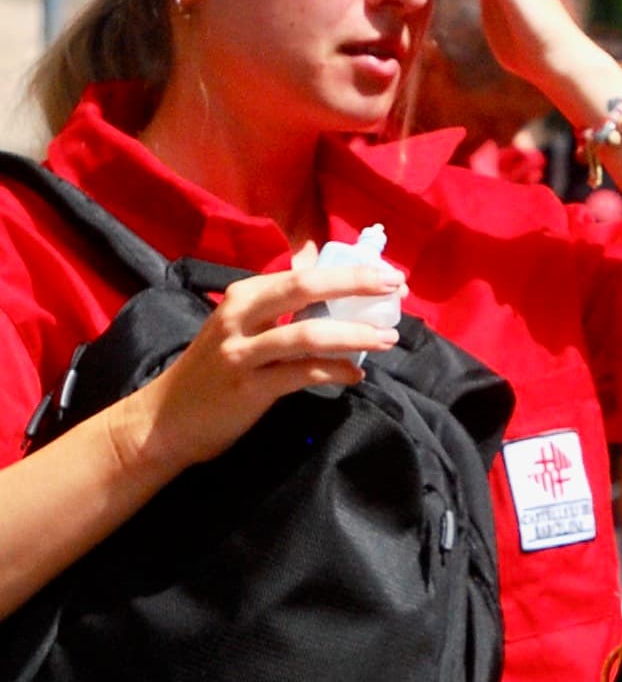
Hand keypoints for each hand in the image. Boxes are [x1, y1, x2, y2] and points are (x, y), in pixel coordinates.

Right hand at [126, 246, 405, 474]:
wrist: (164, 421)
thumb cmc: (211, 371)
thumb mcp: (241, 325)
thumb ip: (278, 300)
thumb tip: (316, 260)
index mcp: (243, 295)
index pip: (304, 273)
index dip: (351, 272)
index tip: (389, 275)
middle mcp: (239, 316)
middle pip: (307, 288)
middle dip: (357, 284)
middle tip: (397, 287)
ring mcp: (242, 352)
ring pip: (308, 333)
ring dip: (354, 334)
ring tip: (387, 339)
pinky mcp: (248, 388)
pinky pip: (302, 374)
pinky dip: (334, 372)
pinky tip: (355, 376)